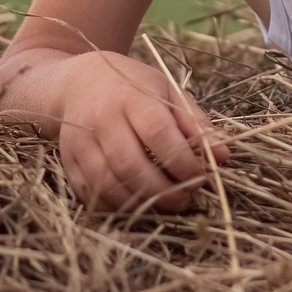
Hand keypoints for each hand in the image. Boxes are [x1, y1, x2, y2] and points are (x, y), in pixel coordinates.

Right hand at [20, 49, 226, 213]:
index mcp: (131, 97)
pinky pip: (90, 195)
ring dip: (141, 203)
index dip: (181, 161)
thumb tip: (223, 156)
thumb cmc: (132, 87)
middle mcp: (101, 120)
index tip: (201, 177)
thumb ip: (195, 123)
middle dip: (163, 190)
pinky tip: (138, 204)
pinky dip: (116, 207)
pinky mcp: (68, 163)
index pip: (158, 133)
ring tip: (167, 204)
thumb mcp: (167, 91)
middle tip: (186, 200)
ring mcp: (80, 144)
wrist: (77, 84)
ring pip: (108, 184)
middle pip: (130, 164)